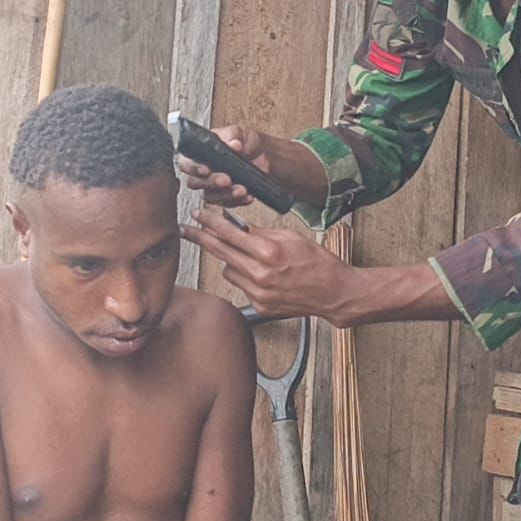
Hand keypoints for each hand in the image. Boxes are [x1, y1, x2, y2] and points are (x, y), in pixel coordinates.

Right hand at [176, 126, 270, 207]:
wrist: (261, 153)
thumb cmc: (244, 141)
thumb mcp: (239, 133)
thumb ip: (233, 136)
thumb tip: (234, 143)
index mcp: (199, 154)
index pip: (186, 163)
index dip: (194, 168)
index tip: (206, 169)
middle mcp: (202, 172)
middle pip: (195, 183)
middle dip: (210, 183)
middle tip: (226, 179)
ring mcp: (213, 187)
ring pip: (210, 197)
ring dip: (226, 194)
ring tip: (241, 189)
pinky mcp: (226, 197)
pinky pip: (228, 203)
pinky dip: (238, 201)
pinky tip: (247, 195)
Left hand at [181, 208, 363, 324]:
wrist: (333, 293)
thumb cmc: (318, 262)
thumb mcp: (291, 237)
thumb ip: (261, 232)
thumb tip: (236, 225)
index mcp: (268, 252)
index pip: (229, 233)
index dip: (209, 222)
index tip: (197, 215)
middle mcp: (260, 274)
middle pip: (219, 252)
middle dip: (200, 238)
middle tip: (187, 229)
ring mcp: (259, 293)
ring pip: (228, 270)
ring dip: (231, 260)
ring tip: (249, 257)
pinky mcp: (260, 306)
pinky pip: (241, 286)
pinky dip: (246, 277)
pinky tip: (263, 275)